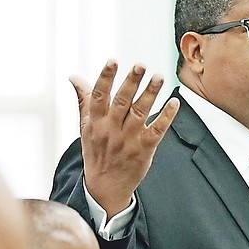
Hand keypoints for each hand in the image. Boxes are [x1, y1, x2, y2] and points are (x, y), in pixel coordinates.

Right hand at [71, 59, 179, 218]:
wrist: (105, 187)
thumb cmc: (96, 153)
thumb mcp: (85, 128)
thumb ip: (84, 100)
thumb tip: (74, 77)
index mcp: (95, 122)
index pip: (98, 96)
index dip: (105, 77)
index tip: (113, 61)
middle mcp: (111, 130)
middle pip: (121, 102)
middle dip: (131, 82)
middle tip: (141, 65)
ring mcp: (128, 140)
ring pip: (140, 113)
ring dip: (150, 94)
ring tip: (159, 77)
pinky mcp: (144, 149)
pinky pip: (157, 131)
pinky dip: (166, 116)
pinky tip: (174, 103)